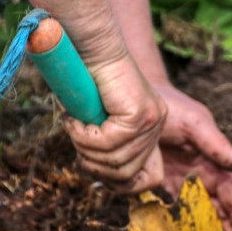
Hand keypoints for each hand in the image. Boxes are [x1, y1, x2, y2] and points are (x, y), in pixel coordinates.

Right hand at [63, 53, 167, 192]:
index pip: (151, 179)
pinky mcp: (140, 114)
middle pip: (126, 174)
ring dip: (85, 147)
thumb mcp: (98, 121)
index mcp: (151, 130)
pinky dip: (83, 135)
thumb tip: (101, 178)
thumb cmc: (87, 80)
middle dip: (94, 165)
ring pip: (114, 160)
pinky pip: (107, 142)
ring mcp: (151, 121)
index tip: (99, 171)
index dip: (123, 185)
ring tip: (75, 125)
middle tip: (78, 140)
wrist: (91, 45)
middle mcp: (156, 127)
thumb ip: (106, 146)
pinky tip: (75, 118)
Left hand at [154, 83, 231, 230]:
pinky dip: (178, 230)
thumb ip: (221, 147)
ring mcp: (183, 185)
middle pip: (222, 215)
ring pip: (201, 219)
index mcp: (218, 166)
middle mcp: (204, 179)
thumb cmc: (170, 105)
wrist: (133, 98)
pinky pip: (174, 214)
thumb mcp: (198, 124)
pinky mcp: (162, 187)